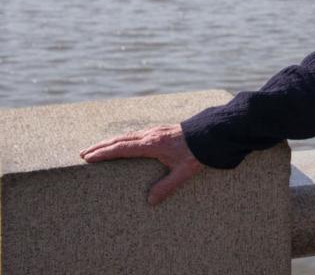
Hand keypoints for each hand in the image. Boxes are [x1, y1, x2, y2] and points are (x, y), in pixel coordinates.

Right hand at [80, 124, 202, 205]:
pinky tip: (123, 143)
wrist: (213, 132)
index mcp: (152, 144)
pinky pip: (136, 134)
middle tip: (83, 154)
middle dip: (100, 146)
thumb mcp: (184, 172)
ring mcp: (155, 131)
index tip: (87, 157)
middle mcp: (151, 135)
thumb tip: (150, 202)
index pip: (122, 148)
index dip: (104, 153)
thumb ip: (167, 186)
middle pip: (120, 139)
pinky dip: (123, 139)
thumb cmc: (198, 152)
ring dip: (111, 141)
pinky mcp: (161, 130)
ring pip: (127, 135)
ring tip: (97, 148)